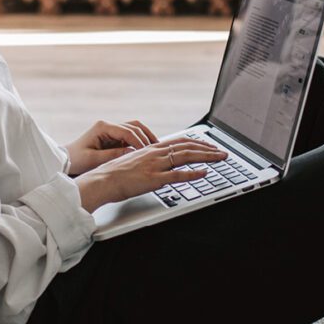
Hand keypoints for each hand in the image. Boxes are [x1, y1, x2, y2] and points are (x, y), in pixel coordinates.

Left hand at [65, 119, 158, 176]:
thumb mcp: (94, 160)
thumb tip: (132, 152)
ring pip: (134, 129)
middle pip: (134, 127)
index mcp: (102, 127)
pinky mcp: (113, 137)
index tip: (147, 151)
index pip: (126, 131)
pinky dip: (140, 141)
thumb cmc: (77, 160)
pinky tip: (147, 150)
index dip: (139, 141)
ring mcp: (111, 130)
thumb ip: (113, 155)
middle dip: (146, 137)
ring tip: (156, 148)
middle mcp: (108, 126)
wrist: (65, 161)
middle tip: (156, 149)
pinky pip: (130, 136)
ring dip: (145, 137)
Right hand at [75, 137, 227, 212]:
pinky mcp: (152, 179)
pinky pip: (176, 175)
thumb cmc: (114, 175)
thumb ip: (148, 161)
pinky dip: (193, 174)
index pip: (180, 141)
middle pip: (187, 147)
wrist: (101, 181)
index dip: (197, 142)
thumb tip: (159, 163)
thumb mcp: (134, 162)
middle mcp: (155, 154)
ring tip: (220, 158)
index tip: (209, 145)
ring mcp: (154, 166)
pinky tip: (204, 174)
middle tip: (222, 152)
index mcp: (151, 149)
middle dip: (208, 148)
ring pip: (186, 157)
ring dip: (206, 157)